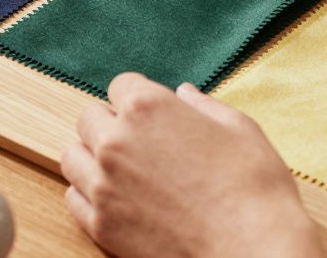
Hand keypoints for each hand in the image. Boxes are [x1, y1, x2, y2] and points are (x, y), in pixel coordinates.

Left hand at [62, 73, 322, 257]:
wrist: (252, 249)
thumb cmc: (253, 188)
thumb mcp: (239, 129)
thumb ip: (203, 106)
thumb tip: (184, 94)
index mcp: (148, 107)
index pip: (120, 85)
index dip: (138, 98)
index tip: (151, 114)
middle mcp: (116, 141)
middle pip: (89, 118)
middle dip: (110, 124)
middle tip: (138, 142)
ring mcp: (104, 185)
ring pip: (72, 156)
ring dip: (92, 157)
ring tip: (121, 169)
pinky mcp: (101, 224)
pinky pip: (73, 197)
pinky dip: (88, 193)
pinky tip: (115, 197)